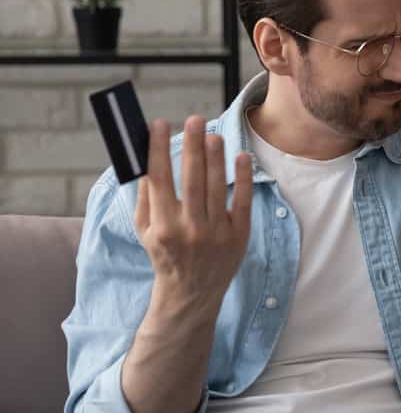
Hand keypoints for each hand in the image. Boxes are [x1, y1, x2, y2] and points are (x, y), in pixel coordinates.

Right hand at [134, 116, 252, 303]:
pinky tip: (242, 156)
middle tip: (194, 120)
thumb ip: (145, 196)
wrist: (191, 293)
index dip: (158, 150)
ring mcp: (217, 233)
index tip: (158, 124)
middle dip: (192, 147)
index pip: (159, 180)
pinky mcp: (239, 236)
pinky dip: (243, 178)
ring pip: (218, 187)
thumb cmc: (165, 254)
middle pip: (192, 179)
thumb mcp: (145, 231)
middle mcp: (190, 229)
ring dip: (216, 158)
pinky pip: (243, 201)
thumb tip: (146, 158)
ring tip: (214, 135)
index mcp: (163, 226)